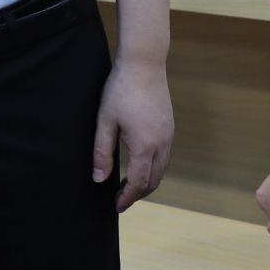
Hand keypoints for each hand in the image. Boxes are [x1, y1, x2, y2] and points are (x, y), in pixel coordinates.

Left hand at [94, 59, 171, 211]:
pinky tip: (140, 164)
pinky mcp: (170, 126)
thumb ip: (102, 152)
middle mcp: (162, 143)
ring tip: (128, 186)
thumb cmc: (121, 90)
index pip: (139, 183)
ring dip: (147, 182)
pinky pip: (165, 156)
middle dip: (138, 194)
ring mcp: (169, 135)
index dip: (127, 197)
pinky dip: (153, 168)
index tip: (116, 206)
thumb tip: (99, 179)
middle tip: (120, 199)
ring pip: (162, 169)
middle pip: (153, 180)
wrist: (144, 63)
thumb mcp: (105, 121)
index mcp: (145, 145)